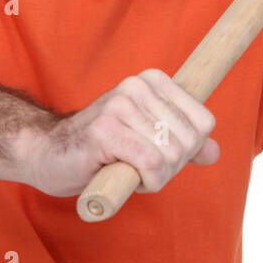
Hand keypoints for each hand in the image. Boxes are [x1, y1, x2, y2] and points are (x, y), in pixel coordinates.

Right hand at [23, 68, 219, 197]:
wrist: (48, 155)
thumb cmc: (100, 150)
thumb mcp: (148, 141)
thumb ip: (182, 145)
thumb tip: (215, 152)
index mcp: (152, 81)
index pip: (203, 122)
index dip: (187, 151)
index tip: (157, 154)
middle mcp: (137, 86)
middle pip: (189, 141)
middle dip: (170, 167)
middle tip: (139, 167)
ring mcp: (119, 105)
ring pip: (170, 155)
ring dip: (154, 177)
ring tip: (125, 168)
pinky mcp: (104, 130)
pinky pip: (151, 164)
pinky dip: (144, 181)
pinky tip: (121, 176)